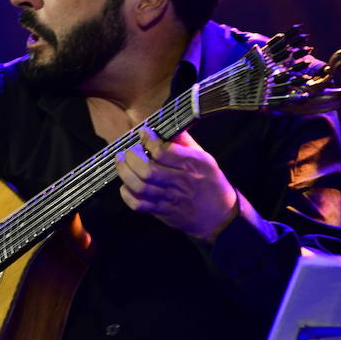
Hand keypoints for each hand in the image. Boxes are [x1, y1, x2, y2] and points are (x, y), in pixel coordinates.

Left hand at [115, 126, 237, 239]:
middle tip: (127, 150)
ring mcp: (170, 198)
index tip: (143, 133)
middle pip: (148, 170)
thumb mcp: (204, 157)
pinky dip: (127, 195)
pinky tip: (125, 185)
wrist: (219, 215)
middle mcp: (180, 181)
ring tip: (121, 163)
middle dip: (132, 158)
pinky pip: (139, 205)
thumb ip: (184, 141)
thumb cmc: (210, 181)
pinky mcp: (163, 212)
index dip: (148, 140)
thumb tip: (167, 124)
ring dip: (125, 173)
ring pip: (141, 187)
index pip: (163, 151)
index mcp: (192, 164)